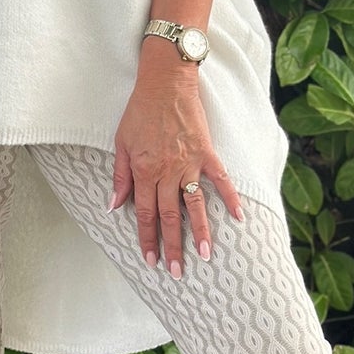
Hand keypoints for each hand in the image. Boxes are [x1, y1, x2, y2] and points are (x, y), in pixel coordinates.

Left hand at [109, 55, 243, 277]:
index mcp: (144, 172)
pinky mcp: (207, 152)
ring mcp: (190, 163)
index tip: (149, 260)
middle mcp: (167, 172)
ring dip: (201, 232)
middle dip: (172, 246)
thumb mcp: (121, 142)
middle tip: (177, 271)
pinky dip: (231, 198)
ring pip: (195, 205)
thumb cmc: (139, 110)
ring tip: (206, 255)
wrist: (165, 82)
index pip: (146, 214)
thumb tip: (113, 206)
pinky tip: (239, 218)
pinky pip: (221, 180)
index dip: (147, 239)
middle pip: (170, 217)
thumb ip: (119, 177)